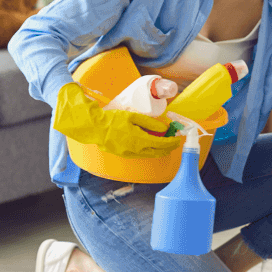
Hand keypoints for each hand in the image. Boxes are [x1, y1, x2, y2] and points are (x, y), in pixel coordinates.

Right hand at [53, 82, 180, 158]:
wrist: (93, 128)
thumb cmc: (112, 120)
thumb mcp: (133, 117)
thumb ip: (150, 122)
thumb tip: (163, 127)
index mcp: (140, 140)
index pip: (162, 143)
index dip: (172, 142)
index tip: (177, 138)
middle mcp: (136, 150)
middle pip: (158, 152)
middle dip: (168, 148)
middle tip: (174, 142)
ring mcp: (129, 154)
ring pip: (150, 155)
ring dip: (159, 150)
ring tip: (164, 144)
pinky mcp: (124, 155)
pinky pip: (141, 155)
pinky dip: (149, 151)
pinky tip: (150, 145)